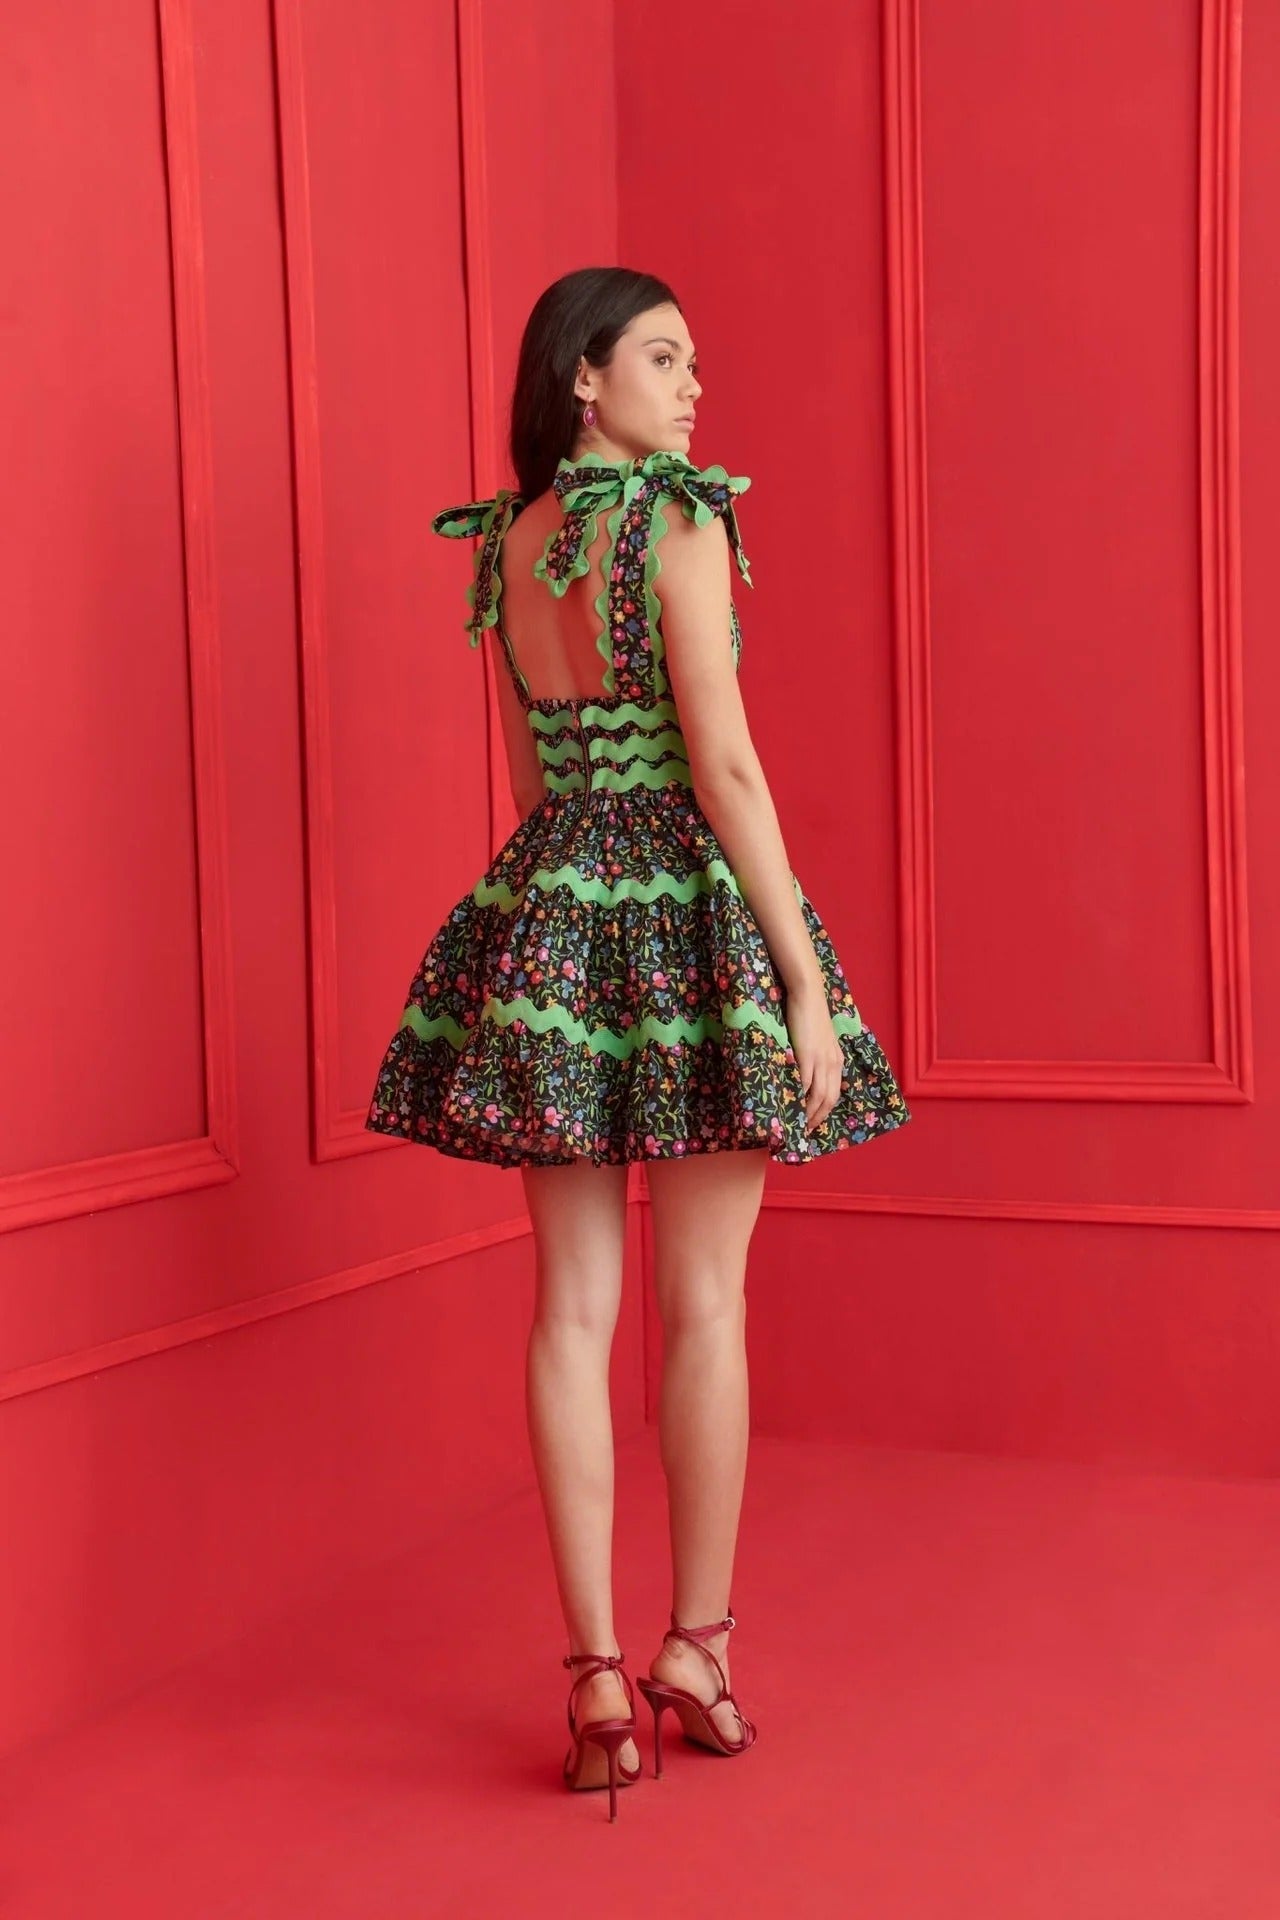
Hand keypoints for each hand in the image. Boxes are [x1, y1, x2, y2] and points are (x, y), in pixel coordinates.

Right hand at [784, 977, 844, 1134]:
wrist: (808, 995)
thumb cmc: (809, 1015)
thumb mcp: (818, 1040)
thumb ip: (815, 1057)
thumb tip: (804, 1073)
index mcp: (836, 1061)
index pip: (834, 1093)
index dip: (824, 1112)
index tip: (813, 1123)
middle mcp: (833, 1063)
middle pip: (828, 1099)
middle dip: (817, 1118)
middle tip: (805, 1131)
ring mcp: (822, 1060)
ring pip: (818, 1096)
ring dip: (809, 1113)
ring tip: (798, 1125)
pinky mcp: (808, 1055)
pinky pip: (806, 1083)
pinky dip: (800, 1098)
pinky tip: (792, 1106)